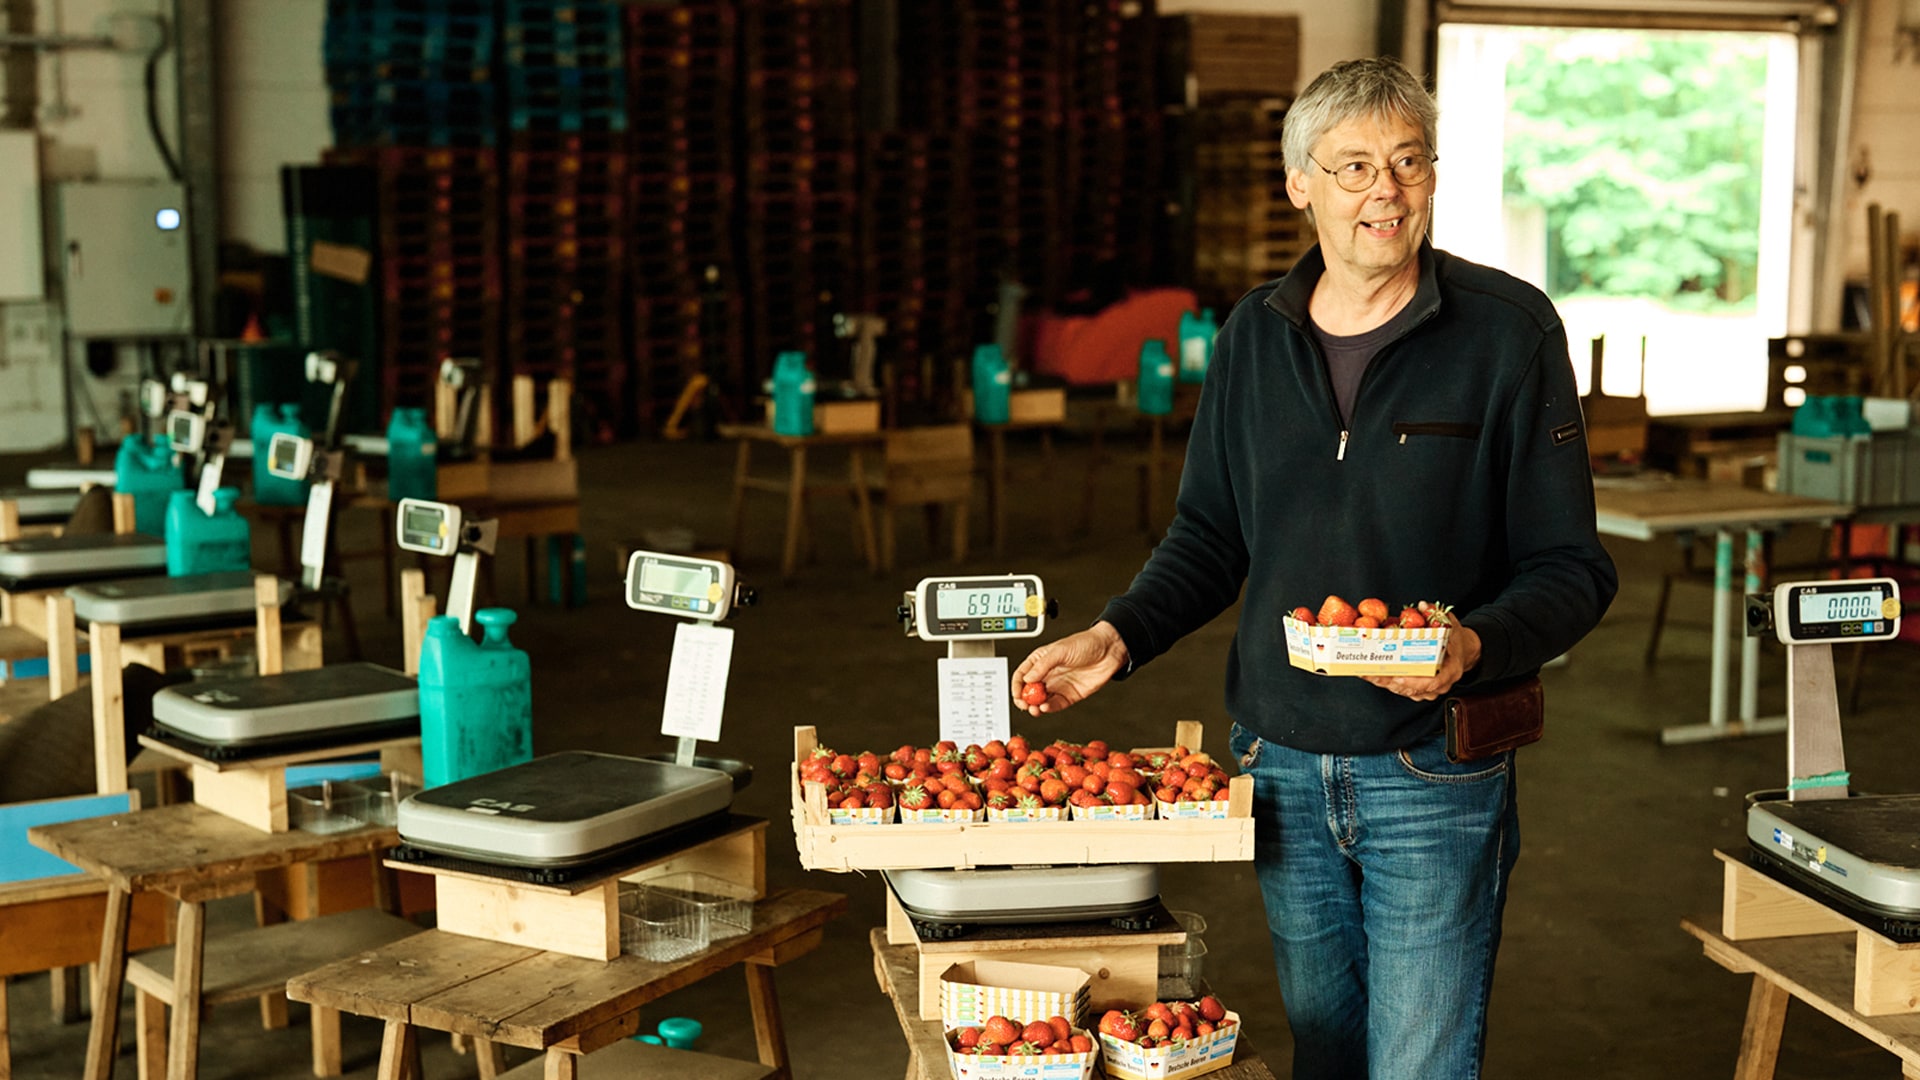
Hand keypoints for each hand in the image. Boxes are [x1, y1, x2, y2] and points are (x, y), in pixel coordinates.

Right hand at [1011, 621, 1130, 715]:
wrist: (1109, 650)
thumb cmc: (1086, 643)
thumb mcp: (1060, 650)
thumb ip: (1042, 665)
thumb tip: (1027, 679)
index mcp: (1041, 660)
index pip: (1022, 675)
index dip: (1017, 685)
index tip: (1017, 694)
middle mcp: (1047, 674)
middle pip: (1029, 691)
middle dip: (1024, 700)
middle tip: (1024, 705)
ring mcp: (1058, 686)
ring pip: (1040, 700)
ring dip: (1035, 706)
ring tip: (1034, 708)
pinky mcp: (1069, 696)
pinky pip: (1055, 705)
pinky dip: (1048, 709)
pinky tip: (1045, 707)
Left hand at [1364, 626, 1480, 700]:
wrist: (1463, 651)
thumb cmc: (1455, 640)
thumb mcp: (1450, 625)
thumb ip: (1437, 616)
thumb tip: (1423, 606)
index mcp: (1451, 670)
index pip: (1433, 682)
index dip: (1414, 683)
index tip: (1398, 678)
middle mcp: (1441, 683)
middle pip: (1412, 689)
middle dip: (1390, 681)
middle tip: (1371, 673)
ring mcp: (1431, 689)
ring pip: (1405, 691)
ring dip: (1385, 683)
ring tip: (1367, 673)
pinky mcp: (1421, 690)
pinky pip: (1403, 689)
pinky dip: (1388, 683)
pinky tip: (1373, 675)